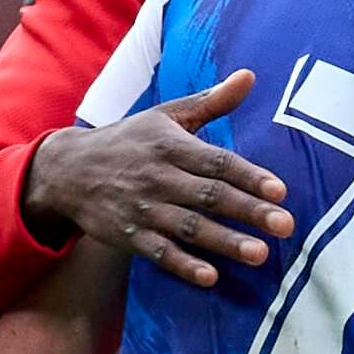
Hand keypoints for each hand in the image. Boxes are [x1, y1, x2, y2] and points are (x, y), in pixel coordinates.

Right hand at [20, 70, 289, 295]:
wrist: (68, 170)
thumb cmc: (129, 140)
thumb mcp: (165, 115)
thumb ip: (210, 102)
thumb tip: (250, 76)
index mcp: (170, 145)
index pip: (217, 162)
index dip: (249, 176)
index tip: (280, 191)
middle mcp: (158, 177)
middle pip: (210, 196)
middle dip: (249, 211)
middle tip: (286, 225)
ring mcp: (143, 209)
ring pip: (190, 227)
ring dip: (225, 242)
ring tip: (260, 254)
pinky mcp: (129, 236)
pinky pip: (159, 253)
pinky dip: (183, 265)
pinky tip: (211, 277)